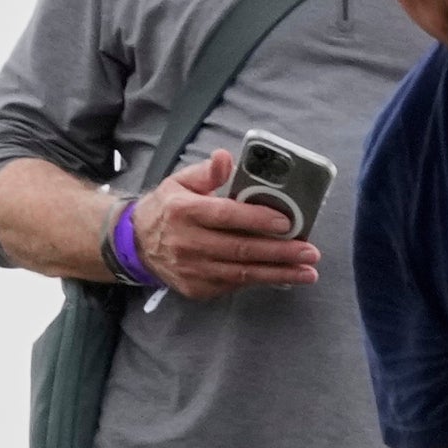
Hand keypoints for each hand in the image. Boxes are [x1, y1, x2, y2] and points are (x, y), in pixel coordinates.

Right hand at [133, 150, 321, 301]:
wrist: (136, 244)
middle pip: (241, 249)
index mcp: (183, 211)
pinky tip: (283, 277)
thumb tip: (226, 158)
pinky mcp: (198, 289)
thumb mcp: (180, 183)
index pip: (226, 215)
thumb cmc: (167, 209)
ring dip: (280, 274)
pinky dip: (261, 281)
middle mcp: (187, 242)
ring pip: (243, 274)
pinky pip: (235, 286)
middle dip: (281, 252)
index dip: (258, 219)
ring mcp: (192, 269)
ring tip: (308, 272)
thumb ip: (207, 173)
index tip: (288, 222)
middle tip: (310, 252)